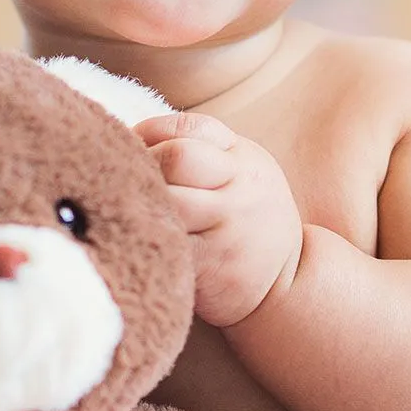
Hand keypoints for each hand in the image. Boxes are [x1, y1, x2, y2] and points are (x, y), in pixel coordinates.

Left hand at [135, 113, 303, 329]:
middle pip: (176, 158)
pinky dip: (144, 238)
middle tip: (125, 185)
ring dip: (140, 205)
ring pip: (168, 202)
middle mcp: (240, 190)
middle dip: (143, 166)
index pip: (187, 130)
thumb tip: (131, 135)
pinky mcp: (211, 265)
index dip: (150, 137)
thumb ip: (197, 146)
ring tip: (127, 212)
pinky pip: (167, 243)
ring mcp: (227, 229)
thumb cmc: (247, 217)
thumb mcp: (239, 170)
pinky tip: (136, 239)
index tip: (135, 154)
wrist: (286, 281)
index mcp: (243, 160)